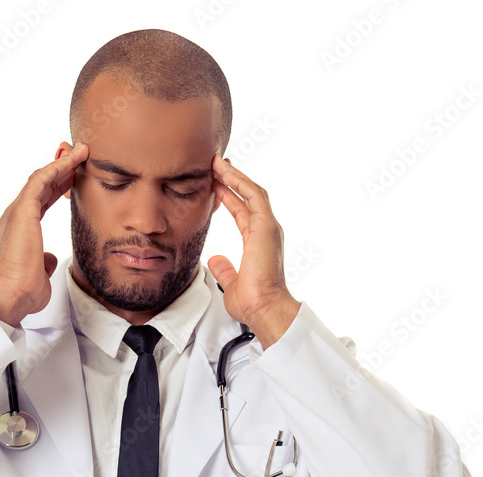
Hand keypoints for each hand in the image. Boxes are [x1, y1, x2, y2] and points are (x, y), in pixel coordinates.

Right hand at [0, 142, 88, 326]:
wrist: (11, 296)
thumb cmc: (24, 290)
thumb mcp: (40, 271)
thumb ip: (44, 260)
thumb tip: (48, 259)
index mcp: (21, 228)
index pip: (41, 199)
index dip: (59, 185)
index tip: (76, 175)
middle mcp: (16, 215)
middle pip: (42, 183)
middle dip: (62, 167)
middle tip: (81, 154)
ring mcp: (18, 211)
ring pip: (42, 177)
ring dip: (62, 162)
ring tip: (81, 151)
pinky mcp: (23, 211)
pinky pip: (41, 180)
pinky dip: (57, 167)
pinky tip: (73, 159)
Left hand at [208, 155, 300, 347]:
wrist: (263, 308)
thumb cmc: (252, 302)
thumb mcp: (230, 282)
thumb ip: (224, 269)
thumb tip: (215, 260)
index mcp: (259, 242)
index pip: (242, 212)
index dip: (228, 196)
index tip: (214, 185)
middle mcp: (266, 232)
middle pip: (248, 196)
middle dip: (231, 179)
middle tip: (214, 165)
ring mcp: (268, 227)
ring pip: (251, 191)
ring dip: (234, 175)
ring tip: (216, 162)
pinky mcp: (266, 226)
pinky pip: (253, 195)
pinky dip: (240, 181)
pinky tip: (225, 171)